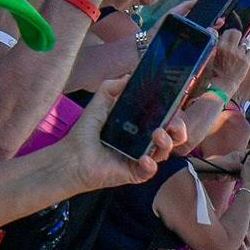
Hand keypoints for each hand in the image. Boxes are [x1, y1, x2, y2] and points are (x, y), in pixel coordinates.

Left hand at [60, 79, 187, 191]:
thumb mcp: (98, 104)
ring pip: (165, 153)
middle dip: (179, 129)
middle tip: (173, 123)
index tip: (175, 106)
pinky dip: (151, 165)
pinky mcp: (136, 174)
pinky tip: (145, 159)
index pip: (165, 121)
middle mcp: (145, 144)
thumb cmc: (85, 133)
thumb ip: (111, 88)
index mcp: (141, 128)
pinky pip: (150, 171)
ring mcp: (142, 159)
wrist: (71, 157)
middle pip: (173, 137)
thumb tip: (129, 75)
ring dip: (166, 143)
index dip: (173, 114)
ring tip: (157, 134)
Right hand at [200, 25, 249, 91]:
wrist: (223, 84)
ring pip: (245, 41)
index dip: (230, 33)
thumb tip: (214, 30)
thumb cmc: (216, 70)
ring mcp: (239, 55)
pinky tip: (244, 57)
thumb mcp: (210, 54)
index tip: (231, 36)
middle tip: (237, 40)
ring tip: (240, 50)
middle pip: (237, 33)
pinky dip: (248, 53)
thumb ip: (213, 41)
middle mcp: (230, 48)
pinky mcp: (246, 61)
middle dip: (238, 36)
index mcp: (219, 46)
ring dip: (243, 44)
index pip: (228, 32)